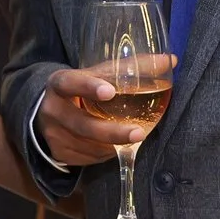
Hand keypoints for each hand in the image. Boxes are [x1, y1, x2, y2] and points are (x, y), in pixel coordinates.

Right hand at [34, 61, 169, 168]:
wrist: (49, 111)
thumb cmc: (81, 88)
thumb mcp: (96, 74)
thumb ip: (130, 68)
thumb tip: (170, 60)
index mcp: (60, 83)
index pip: (71, 83)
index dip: (88, 87)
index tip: (110, 92)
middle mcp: (52, 109)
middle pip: (82, 124)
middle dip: (111, 131)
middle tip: (138, 133)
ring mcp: (53, 134)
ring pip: (88, 144)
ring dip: (113, 144)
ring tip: (133, 139)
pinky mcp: (59, 153)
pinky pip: (88, 157)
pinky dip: (105, 153)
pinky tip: (114, 147)